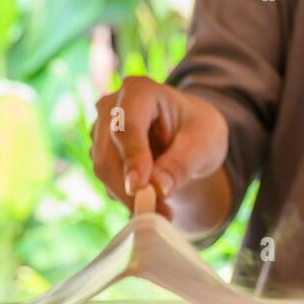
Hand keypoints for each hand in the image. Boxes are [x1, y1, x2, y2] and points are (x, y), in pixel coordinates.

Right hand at [90, 75, 228, 219]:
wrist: (189, 136)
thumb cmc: (199, 131)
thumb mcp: (204, 144)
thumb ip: (181, 164)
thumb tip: (157, 188)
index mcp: (139, 91)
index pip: (127, 125)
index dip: (132, 157)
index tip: (139, 187)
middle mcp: (112, 106)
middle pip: (108, 154)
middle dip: (131, 190)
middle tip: (162, 213)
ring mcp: (101, 130)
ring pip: (104, 171)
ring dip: (130, 197)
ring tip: (164, 210)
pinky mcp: (100, 153)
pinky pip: (107, 182)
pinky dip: (128, 198)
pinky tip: (152, 200)